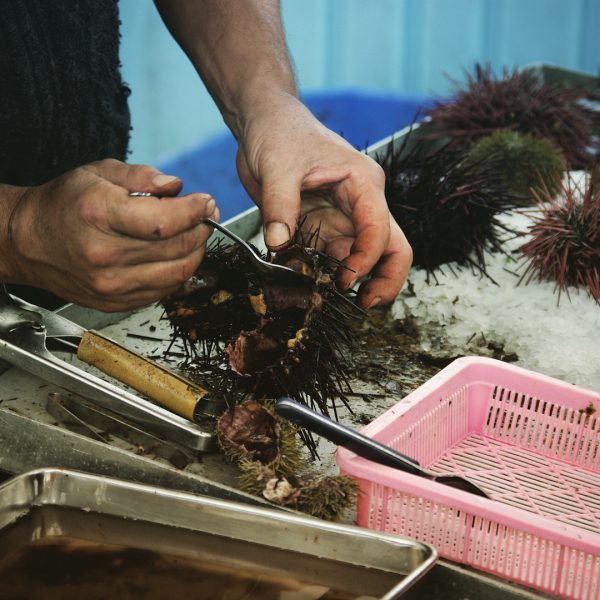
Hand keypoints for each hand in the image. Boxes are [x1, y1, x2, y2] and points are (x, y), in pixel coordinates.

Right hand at [7, 159, 217, 310]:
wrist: (29, 242)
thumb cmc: (64, 205)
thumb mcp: (98, 173)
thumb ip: (141, 175)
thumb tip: (176, 186)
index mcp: (100, 215)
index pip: (165, 221)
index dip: (195, 211)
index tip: (206, 202)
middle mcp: (106, 255)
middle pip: (177, 248)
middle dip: (201, 229)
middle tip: (205, 215)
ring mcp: (112, 285)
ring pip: (178, 273)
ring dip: (196, 252)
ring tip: (194, 234)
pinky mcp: (117, 303)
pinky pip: (165, 290)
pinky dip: (179, 272)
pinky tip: (175, 255)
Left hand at [235, 94, 411, 308]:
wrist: (265, 124)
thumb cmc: (279, 134)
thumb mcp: (277, 167)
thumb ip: (280, 206)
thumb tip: (280, 245)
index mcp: (363, 183)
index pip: (380, 229)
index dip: (367, 260)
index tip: (344, 280)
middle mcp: (362, 204)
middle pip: (392, 248)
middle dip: (385, 280)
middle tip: (363, 305)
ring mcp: (344, 218)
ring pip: (366, 258)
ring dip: (355, 281)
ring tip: (332, 300)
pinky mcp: (325, 227)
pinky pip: (335, 257)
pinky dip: (328, 274)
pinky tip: (313, 286)